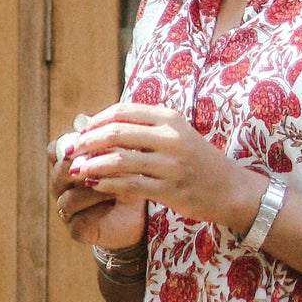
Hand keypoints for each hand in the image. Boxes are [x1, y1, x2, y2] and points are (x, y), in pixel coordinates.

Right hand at [50, 126, 146, 247]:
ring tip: (119, 187)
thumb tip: (89, 119)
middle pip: (59, 172)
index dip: (73, 145)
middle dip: (85, 166)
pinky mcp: (77, 229)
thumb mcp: (123, 154)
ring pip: (68, 199)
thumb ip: (107, 138)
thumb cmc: (129, 176)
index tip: (96, 141)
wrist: (140, 211)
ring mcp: (67, 209)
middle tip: (109, 164)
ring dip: (95, 191)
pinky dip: (98, 211)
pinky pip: (79, 221)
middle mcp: (62, 185)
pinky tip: (114, 204)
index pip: (55, 149)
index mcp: (68, 162)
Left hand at [65, 101, 265, 235]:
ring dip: (92, 164)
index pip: (123, 111)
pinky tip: (94, 185)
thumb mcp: (177, 135)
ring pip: (120, 160)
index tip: (80, 130)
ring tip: (75, 170)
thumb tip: (102, 125)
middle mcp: (171, 137)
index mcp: (170, 118)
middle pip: (117, 133)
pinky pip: (130, 185)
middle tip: (69, 150)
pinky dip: (107, 184)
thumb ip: (145, 129)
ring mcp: (171, 164)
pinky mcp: (170, 189)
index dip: (96, 120)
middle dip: (87, 141)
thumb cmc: (198, 161)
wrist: (231, 189)